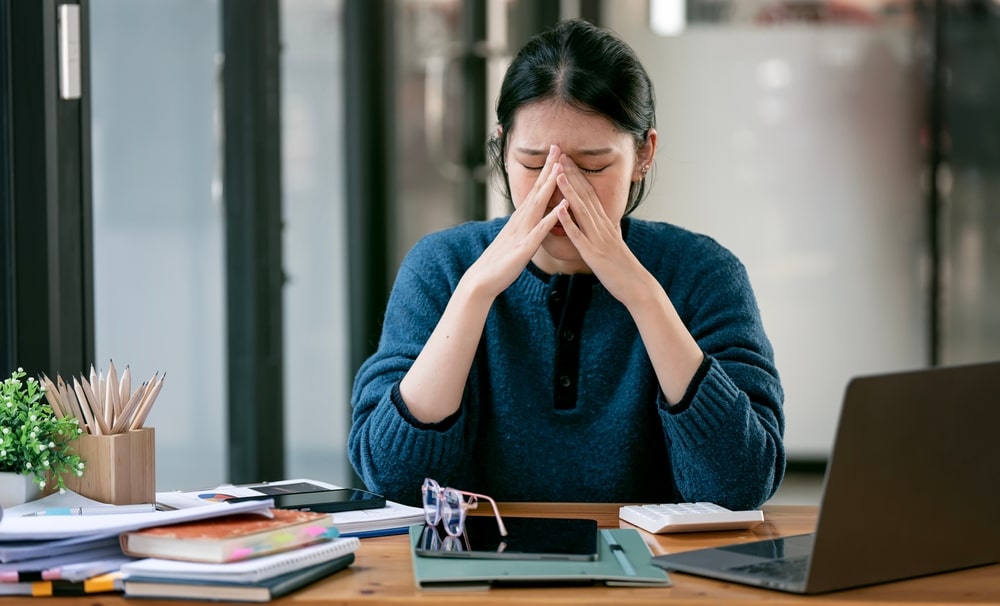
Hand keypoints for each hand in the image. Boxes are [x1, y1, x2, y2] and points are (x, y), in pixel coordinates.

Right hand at [462, 145, 564, 297]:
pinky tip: (562, 207)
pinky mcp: (524, 248)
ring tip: (561, 167)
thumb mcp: (514, 240)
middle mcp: (520, 221)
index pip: (535, 191)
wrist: (481, 280)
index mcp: (520, 219)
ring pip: (538, 204)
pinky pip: (540, 230)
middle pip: (537, 190)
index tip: (555, 154)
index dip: (545, 172)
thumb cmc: (499, 263)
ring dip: (550, 185)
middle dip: (548, 168)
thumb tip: (529, 218)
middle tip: (557, 146)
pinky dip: (551, 217)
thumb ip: (522, 227)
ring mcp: (522, 232)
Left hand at [554, 154, 647, 302]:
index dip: (579, 175)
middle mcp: (602, 226)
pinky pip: (578, 236)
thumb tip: (605, 218)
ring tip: (557, 174)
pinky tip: (558, 209)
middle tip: (560, 155)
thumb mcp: (615, 241)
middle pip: (585, 196)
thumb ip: (608, 229)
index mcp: (605, 223)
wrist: (637, 286)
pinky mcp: (593, 254)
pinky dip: (568, 222)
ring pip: (581, 211)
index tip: (568, 160)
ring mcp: (598, 239)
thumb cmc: (623, 267)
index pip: (590, 194)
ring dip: (569, 192)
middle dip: (572, 175)